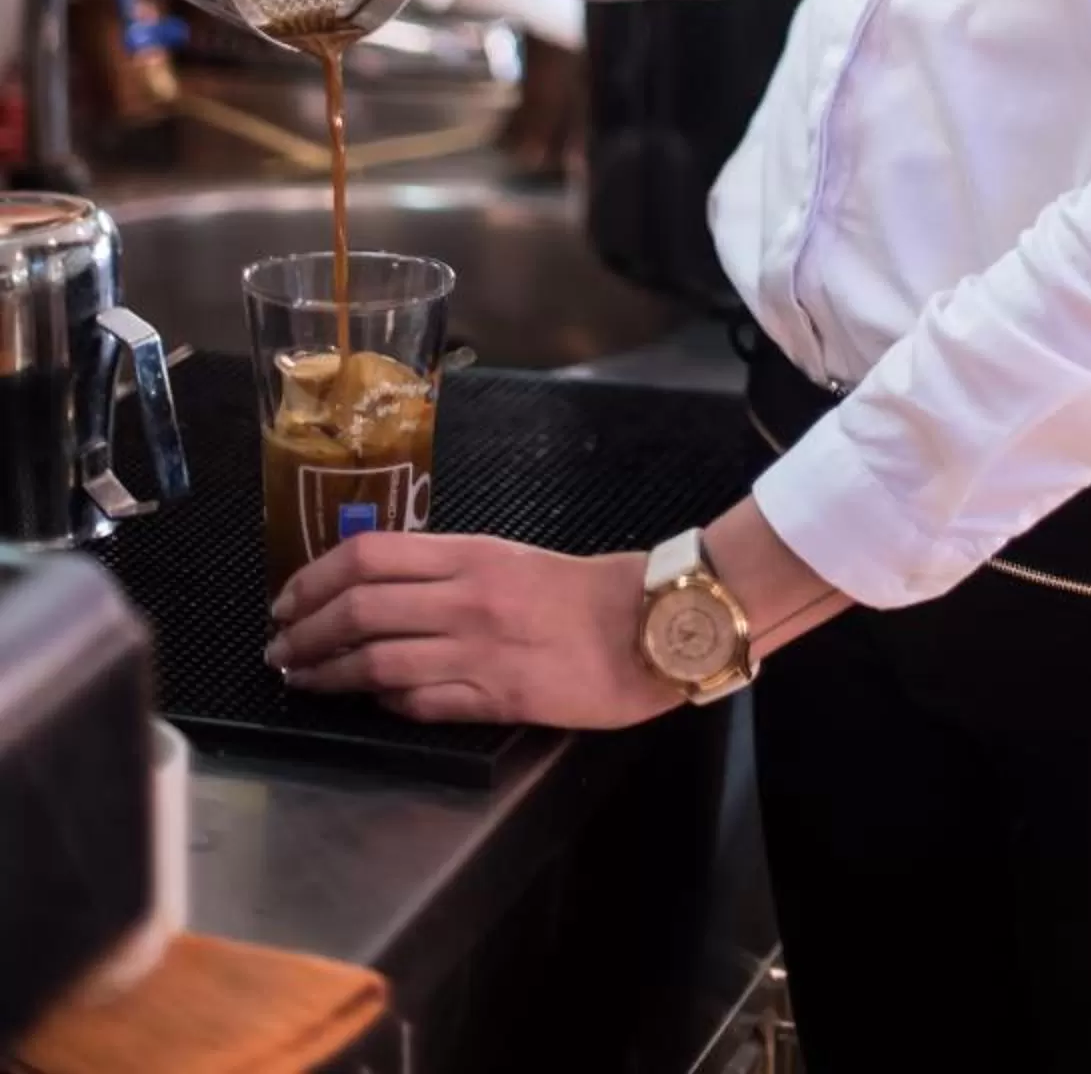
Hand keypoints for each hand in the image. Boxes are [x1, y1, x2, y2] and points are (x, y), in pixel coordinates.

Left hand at [268, 532, 680, 726]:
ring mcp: (477, 650)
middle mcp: (466, 597)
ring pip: (376, 662)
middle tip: (277, 650)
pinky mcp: (495, 698)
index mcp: (469, 554)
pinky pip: (418, 702)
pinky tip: (366, 704)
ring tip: (301, 681)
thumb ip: (445, 571)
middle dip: (304, 633)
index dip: (314, 579)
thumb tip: (375, 590)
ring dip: (326, 675)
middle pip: (358, 609)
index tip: (286, 601)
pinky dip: (382, 703)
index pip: (369, 556)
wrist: (646, 627)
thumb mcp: (507, 559)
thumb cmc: (579, 590)